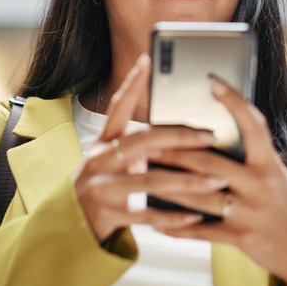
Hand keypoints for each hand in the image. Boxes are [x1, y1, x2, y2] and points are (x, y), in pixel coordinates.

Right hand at [73, 53, 226, 241]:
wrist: (68, 225)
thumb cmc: (101, 186)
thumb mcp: (110, 161)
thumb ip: (137, 146)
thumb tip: (180, 133)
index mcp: (102, 143)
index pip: (117, 107)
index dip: (132, 83)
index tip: (148, 60)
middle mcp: (98, 161)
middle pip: (141, 141)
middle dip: (179, 137)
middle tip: (210, 135)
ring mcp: (102, 188)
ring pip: (150, 180)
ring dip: (188, 181)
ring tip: (217, 180)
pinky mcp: (109, 215)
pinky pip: (147, 215)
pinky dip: (173, 217)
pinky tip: (196, 217)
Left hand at [148, 78, 286, 285]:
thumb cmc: (283, 204)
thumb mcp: (274, 174)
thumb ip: (248, 156)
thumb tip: (210, 134)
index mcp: (269, 163)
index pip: (253, 125)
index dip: (233, 101)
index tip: (212, 81)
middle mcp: (260, 184)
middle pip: (209, 162)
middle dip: (174, 150)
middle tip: (146, 137)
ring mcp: (249, 212)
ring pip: (199, 195)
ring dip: (167, 186)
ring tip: (142, 173)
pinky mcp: (240, 238)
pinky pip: (201, 231)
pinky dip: (177, 227)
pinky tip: (156, 221)